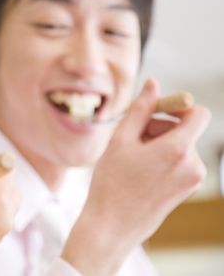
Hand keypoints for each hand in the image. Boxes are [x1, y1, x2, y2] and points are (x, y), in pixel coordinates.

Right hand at [62, 79, 210, 275]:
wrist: (112, 226)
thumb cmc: (112, 183)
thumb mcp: (121, 140)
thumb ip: (140, 109)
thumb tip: (153, 85)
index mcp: (178, 150)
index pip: (198, 114)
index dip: (178, 107)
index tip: (156, 112)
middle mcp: (192, 165)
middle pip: (184, 130)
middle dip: (160, 127)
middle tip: (131, 138)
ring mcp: (191, 180)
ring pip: (180, 146)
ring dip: (158, 144)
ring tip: (131, 157)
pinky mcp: (186, 190)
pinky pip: (179, 162)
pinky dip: (161, 159)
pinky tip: (139, 170)